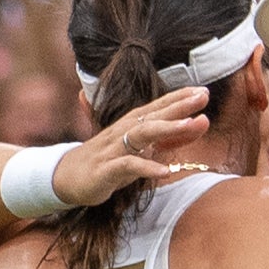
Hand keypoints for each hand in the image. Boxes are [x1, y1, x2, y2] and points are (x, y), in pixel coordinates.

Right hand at [52, 84, 212, 208]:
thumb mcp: (142, 149)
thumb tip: (200, 123)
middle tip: (202, 96)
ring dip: (166, 128)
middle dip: (178, 106)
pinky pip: (128, 166)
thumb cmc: (109, 160)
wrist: (65, 177)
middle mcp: (123, 131)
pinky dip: (147, 167)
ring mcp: (113, 149)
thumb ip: (171, 138)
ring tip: (189, 125)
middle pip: (153, 115)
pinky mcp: (106, 170)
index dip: (180, 97)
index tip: (203, 91)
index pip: (158, 106)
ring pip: (141, 134)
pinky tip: (165, 171)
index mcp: (131, 124)